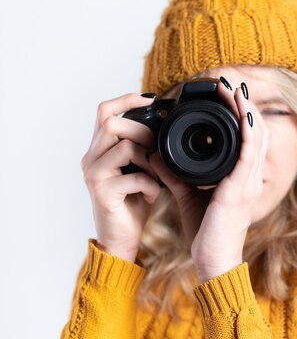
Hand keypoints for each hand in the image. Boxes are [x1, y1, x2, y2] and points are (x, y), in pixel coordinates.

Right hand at [81, 93, 161, 261]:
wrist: (122, 238)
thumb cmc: (133, 203)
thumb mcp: (139, 169)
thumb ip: (142, 148)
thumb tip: (163, 126)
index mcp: (99, 150)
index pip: (104, 111)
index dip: (126, 99)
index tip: (151, 99)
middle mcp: (91, 158)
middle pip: (112, 123)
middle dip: (142, 131)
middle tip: (156, 149)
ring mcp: (94, 175)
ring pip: (123, 147)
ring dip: (148, 159)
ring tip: (154, 177)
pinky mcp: (102, 192)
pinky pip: (133, 177)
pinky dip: (150, 184)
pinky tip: (153, 195)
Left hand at [150, 80, 269, 280]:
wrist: (213, 261)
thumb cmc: (206, 232)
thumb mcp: (188, 195)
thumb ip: (174, 174)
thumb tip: (154, 154)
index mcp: (241, 178)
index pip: (248, 138)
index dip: (241, 114)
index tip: (226, 94)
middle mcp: (250, 177)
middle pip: (257, 131)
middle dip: (245, 104)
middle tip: (229, 83)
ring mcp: (249, 183)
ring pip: (257, 137)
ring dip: (247, 110)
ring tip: (234, 89)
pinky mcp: (240, 190)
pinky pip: (250, 154)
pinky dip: (248, 131)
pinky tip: (243, 113)